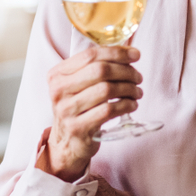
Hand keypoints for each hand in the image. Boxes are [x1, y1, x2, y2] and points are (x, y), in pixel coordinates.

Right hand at [39, 46, 143, 180]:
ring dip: (129, 89)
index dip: (117, 53)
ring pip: (107, 89)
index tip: (136, 55)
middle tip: (138, 77)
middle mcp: (58, 90)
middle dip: (126, 71)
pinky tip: (132, 104)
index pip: (90, 55)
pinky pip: (109, 110)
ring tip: (137, 92)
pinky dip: (126, 105)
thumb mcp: (79, 84)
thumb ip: (98, 66)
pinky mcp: (78, 127)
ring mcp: (66, 110)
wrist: (67, 142)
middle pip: (101, 71)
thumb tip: (131, 52)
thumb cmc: (79, 107)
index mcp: (57, 74)